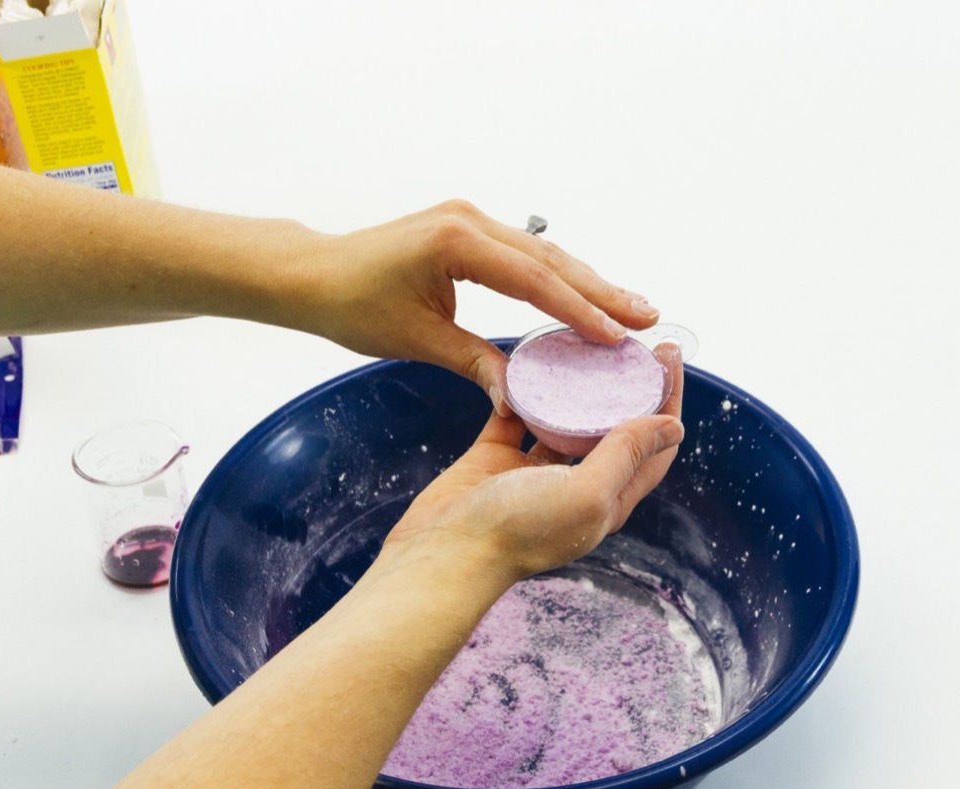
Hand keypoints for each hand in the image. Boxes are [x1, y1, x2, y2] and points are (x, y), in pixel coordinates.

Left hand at [295, 200, 659, 411]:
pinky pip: (524, 254)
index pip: (533, 279)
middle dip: (601, 290)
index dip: (579, 310)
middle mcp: (469, 221)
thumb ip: (474, 362)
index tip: (616, 335)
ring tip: (630, 307)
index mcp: (456, 241)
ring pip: (542, 254)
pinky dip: (557, 277)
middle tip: (646, 316)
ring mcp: (469, 219)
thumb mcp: (418, 339)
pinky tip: (584, 295)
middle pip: (550, 260)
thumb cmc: (352, 304)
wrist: (313, 274)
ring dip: (585, 281)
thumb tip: (519, 398)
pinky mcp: (467, 228)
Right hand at [378, 345, 684, 581]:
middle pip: (614, 427)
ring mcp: (534, 471)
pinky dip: (524, 389)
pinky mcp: (495, 456)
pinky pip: (517, 412)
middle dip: (629, 385)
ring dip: (579, 385)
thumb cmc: (518, 532)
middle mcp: (577, 485)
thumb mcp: (587, 493)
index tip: (668, 354)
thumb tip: (674, 426)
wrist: (443, 554)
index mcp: (608, 500)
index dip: (667, 401)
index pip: (652, 445)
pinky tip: (531, 360)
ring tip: (587, 343)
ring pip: (565, 417)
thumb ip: (626, 455)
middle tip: (634, 342)